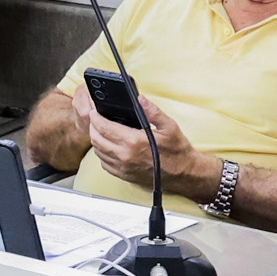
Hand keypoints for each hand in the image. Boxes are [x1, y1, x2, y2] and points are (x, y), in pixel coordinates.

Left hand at [80, 90, 204, 192]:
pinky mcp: (124, 176)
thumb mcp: (169, 126)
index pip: (104, 127)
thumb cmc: (177, 151)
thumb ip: (152, 111)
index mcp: (134, 141)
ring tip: (101, 131)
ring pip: (98, 153)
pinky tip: (109, 147)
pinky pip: (105, 165)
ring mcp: (123, 168)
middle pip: (97, 140)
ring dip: (97, 141)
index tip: (94, 112)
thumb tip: (139, 99)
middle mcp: (125, 156)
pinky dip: (103, 154)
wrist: (184, 173)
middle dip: (93, 127)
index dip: (95, 117)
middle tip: (95, 119)